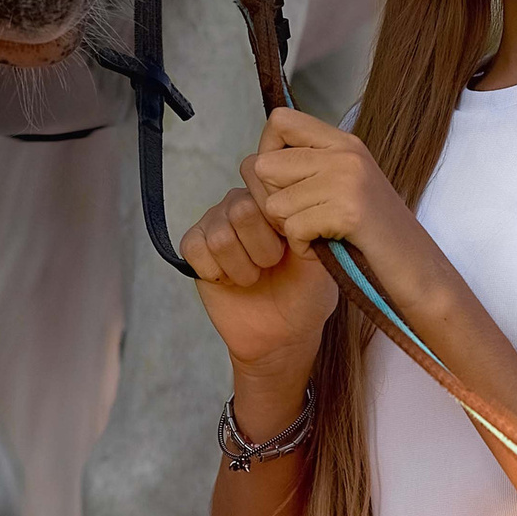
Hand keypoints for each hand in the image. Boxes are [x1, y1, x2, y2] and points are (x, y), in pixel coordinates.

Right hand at [178, 179, 339, 393]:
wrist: (282, 334)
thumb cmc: (306, 293)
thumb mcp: (322, 257)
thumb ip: (312, 224)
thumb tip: (296, 204)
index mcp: (275, 198)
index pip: (265, 181)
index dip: (278, 218)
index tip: (291, 244)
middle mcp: (242, 202)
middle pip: (242, 209)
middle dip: (263, 249)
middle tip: (272, 264)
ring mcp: (215, 222)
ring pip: (220, 235)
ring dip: (242, 267)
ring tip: (254, 275)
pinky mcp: (194, 246)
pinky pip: (196, 249)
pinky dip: (216, 273)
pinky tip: (230, 279)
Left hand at [239, 109, 420, 280]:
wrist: (416, 267)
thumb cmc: (374, 233)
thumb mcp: (346, 184)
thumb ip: (310, 165)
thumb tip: (256, 162)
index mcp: (344, 142)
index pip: (280, 120)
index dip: (267, 151)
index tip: (284, 182)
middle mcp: (345, 153)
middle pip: (265, 166)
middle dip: (273, 200)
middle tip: (302, 218)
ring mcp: (348, 180)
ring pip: (274, 203)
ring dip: (288, 229)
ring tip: (319, 234)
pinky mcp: (348, 211)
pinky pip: (293, 229)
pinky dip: (302, 248)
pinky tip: (325, 249)